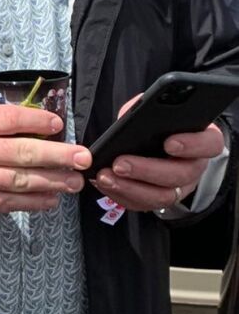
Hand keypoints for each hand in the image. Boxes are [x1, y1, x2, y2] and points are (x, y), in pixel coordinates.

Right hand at [0, 103, 88, 216]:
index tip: (59, 123)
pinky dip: (33, 203)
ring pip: (21, 181)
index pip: (11, 120)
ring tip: (75, 182)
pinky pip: (8, 203)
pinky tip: (51, 200)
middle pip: (24, 153)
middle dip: (59, 156)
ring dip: (53, 182)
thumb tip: (28, 124)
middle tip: (83, 157)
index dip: (39, 120)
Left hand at [93, 96, 224, 211]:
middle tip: (120, 164)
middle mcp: (194, 166)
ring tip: (106, 176)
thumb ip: (144, 109)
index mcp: (201, 140)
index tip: (169, 143)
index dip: (192, 145)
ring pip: (163, 196)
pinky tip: (103, 183)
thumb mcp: (151, 110)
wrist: (152, 143)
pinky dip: (121, 195)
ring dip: (130, 188)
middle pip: (181, 175)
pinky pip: (144, 205)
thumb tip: (127, 118)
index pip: (210, 143)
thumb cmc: (155, 124)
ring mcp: (179, 187)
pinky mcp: (158, 198)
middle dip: (147, 170)